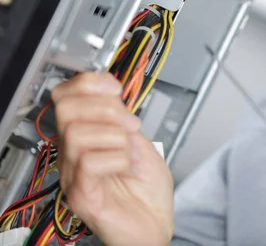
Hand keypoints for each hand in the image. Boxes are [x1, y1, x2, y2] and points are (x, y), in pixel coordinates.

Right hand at [52, 72, 173, 245]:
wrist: (156, 225)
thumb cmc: (148, 191)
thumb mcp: (140, 143)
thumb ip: (123, 120)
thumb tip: (112, 96)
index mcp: (87, 135)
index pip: (66, 96)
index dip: (89, 83)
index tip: (115, 88)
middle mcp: (74, 153)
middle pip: (66, 109)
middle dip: (105, 108)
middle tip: (130, 125)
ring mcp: (74, 174)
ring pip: (76, 133)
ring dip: (114, 135)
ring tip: (129, 149)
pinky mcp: (82, 195)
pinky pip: (89, 162)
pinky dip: (116, 158)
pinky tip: (126, 167)